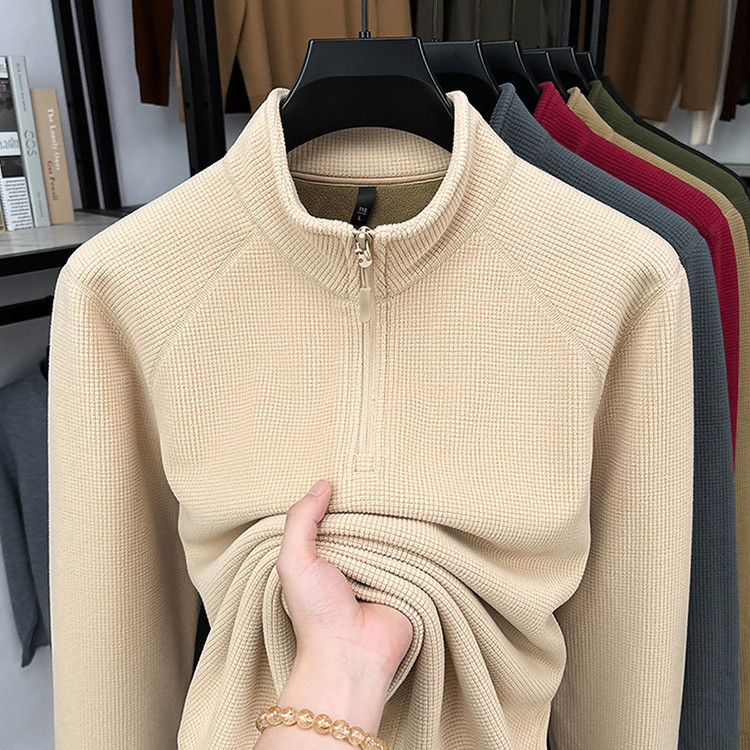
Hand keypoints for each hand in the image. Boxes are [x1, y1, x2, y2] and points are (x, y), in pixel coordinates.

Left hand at [275, 479, 413, 678]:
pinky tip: (424, 513)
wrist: (351, 654)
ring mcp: (383, 568)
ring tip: (407, 486)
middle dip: (372, 503)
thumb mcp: (294, 562)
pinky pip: (417, 551)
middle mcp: (354, 558)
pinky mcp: (410, 578)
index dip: (340, 495)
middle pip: (366, 520)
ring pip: (393, 532)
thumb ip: (300, 522)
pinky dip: (419, 537)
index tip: (349, 468)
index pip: (334, 514)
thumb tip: (322, 485)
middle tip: (383, 472)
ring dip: (398, 518)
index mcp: (325, 553)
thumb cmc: (316, 613)